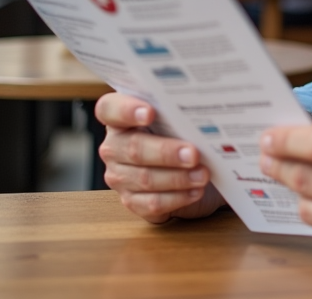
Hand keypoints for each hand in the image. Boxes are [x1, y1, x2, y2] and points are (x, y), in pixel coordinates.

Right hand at [95, 92, 225, 223]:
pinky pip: (152, 203)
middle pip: (133, 148)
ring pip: (145, 178)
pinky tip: (195, 191)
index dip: (126, 110)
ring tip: (202, 174)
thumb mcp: (181, 118)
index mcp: (120, 118)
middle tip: (193, 154)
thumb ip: (180, 111)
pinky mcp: (133, 201)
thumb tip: (202, 109)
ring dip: (178, 177)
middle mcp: (115, 146)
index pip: (109, 109)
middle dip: (166, 152)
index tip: (150, 112)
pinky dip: (177, 197)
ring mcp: (120, 176)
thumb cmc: (184, 133)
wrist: (194, 166)